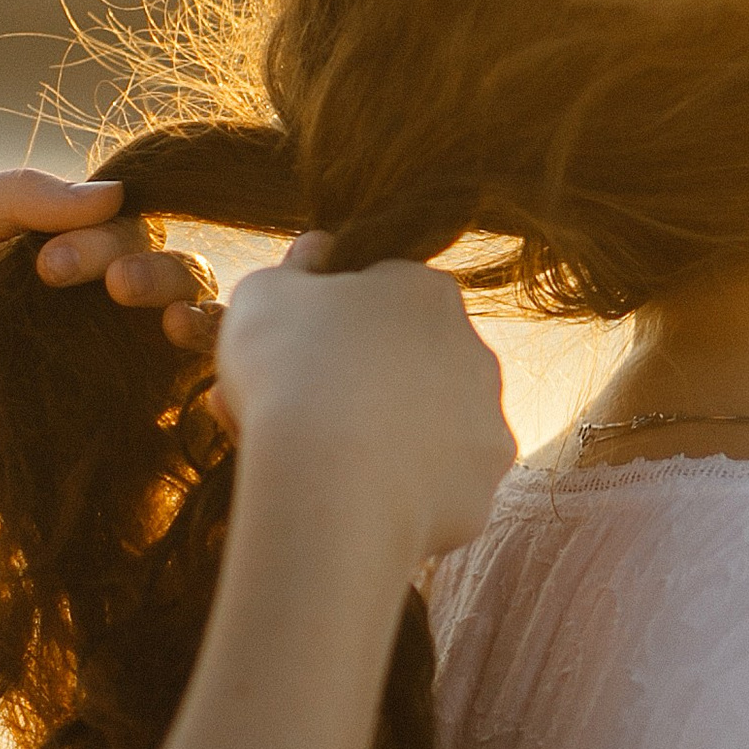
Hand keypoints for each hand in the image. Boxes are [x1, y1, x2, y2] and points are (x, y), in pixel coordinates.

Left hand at [0, 171, 207, 589]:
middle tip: (112, 290)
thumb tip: (116, 194)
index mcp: (36, 258)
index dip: (112, 234)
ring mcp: (84, 382)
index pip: (119, 228)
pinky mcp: (90, 447)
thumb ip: (11, 195)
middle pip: (161, 278)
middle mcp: (70, 316)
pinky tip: (175, 387)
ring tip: (164, 326)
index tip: (49, 265)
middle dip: (155, 271)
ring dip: (190, 318)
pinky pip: (163, 420)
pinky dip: (192, 394)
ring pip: (176, 342)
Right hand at [209, 242, 514, 569]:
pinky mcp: (482, 488)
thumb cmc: (287, 371)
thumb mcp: (263, 293)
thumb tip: (318, 249)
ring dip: (383, 434)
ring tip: (321, 460)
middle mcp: (474, 351)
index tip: (294, 350)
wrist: (328, 485)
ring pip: (427, 425)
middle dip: (362, 380)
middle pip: (410, 361)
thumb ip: (295, 265)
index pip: (381, 293)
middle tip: (300, 409)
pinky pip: (433, 483)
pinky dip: (399, 490)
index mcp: (427, 292)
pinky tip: (356, 498)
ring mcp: (485, 423)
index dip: (334, 320)